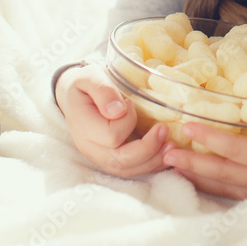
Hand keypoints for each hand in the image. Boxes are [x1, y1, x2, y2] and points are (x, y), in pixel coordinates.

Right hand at [55, 63, 173, 176]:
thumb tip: (118, 111)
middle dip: (148, 148)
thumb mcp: (90, 77)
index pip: (111, 136)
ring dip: (153, 161)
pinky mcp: (110, 159)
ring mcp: (99, 157)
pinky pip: (130, 169)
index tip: (131, 103)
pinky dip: (150, 164)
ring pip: (127, 170)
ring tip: (172, 145)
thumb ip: (103, 91)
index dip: (128, 121)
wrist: (74, 96)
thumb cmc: (85, 84)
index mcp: (84, 127)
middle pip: (120, 161)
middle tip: (165, 130)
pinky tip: (165, 153)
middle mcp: (90, 148)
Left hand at [162, 93, 246, 201]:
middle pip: (221, 174)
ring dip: (197, 177)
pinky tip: (201, 181)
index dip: (209, 139)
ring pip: (224, 188)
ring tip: (173, 167)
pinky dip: (214, 187)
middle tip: (164, 153)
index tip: (187, 127)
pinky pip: (235, 194)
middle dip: (191, 163)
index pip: (234, 150)